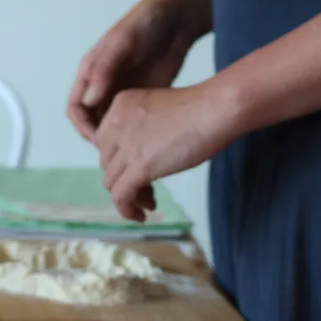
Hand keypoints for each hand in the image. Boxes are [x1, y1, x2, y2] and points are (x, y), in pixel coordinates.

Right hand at [67, 0, 193, 143]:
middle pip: (91, 123)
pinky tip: (146, 142)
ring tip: (132, 150)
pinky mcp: (139, 100)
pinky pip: (129, 124)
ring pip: (110, 127)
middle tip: (118, 151)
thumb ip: (105, 70)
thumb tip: (89, 100)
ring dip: (116, 140)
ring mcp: (121, 94)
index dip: (83, 127)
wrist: (176, 19)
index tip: (99, 139)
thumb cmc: (146, 24)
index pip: (76, 108)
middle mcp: (102, 86)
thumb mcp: (123, 44)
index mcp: (91, 72)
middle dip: (100, 139)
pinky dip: (133, 135)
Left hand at [95, 83, 232, 221]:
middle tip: (146, 190)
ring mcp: (126, 145)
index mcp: (121, 105)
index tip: (136, 172)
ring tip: (148, 204)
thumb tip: (143, 158)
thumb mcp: (159, 111)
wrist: (215, 110)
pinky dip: (127, 210)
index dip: (119, 161)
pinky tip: (141, 215)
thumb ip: (143, 129)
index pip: (105, 142)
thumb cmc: (201, 109)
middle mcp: (117, 123)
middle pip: (106, 163)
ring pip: (111, 183)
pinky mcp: (139, 166)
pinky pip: (120, 196)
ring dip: (128, 197)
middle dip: (123, 179)